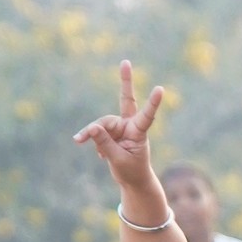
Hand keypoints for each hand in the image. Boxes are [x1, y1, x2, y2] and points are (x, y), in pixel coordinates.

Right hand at [74, 59, 169, 206]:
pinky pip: (97, 132)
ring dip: (92, 134)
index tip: (161, 89)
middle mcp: (130, 125)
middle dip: (125, 81)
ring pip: (101, 124)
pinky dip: (95, 142)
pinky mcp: (111, 131)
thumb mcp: (118, 159)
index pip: (146, 116)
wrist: (133, 180)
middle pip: (123, 103)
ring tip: (80, 141)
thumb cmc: (131, 171)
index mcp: (139, 132)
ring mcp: (120, 127)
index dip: (152, 103)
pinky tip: (100, 155)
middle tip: (126, 61)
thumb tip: (92, 128)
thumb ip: (105, 143)